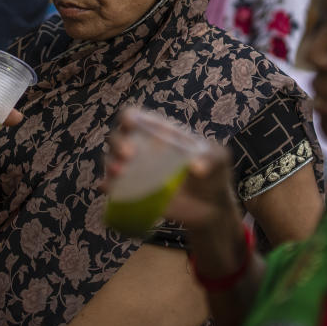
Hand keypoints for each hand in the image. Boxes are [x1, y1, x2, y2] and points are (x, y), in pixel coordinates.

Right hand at [105, 110, 239, 233]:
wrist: (213, 207)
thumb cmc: (214, 174)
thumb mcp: (220, 159)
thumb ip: (212, 158)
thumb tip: (197, 168)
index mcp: (159, 134)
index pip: (137, 118)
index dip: (130, 118)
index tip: (132, 124)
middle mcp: (143, 150)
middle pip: (117, 137)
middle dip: (118, 143)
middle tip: (129, 155)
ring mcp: (136, 172)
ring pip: (110, 160)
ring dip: (110, 164)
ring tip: (119, 173)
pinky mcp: (134, 193)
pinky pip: (113, 187)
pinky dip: (106, 186)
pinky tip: (107, 188)